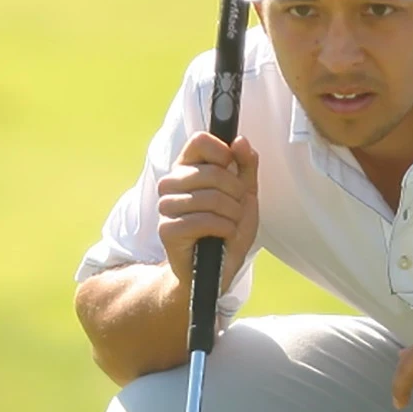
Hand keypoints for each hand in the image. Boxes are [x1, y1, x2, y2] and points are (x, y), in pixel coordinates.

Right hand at [156, 131, 259, 292]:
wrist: (216, 270)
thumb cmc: (228, 229)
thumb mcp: (245, 195)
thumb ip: (246, 166)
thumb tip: (240, 141)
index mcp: (188, 168)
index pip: (198, 141)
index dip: (221, 151)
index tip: (232, 166)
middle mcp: (172, 183)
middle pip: (210, 171)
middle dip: (235, 191)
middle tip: (238, 207)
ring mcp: (167, 207)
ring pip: (208, 197)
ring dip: (232, 213)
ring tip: (233, 223)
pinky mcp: (167, 230)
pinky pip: (202, 220)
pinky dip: (224, 228)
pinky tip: (225, 234)